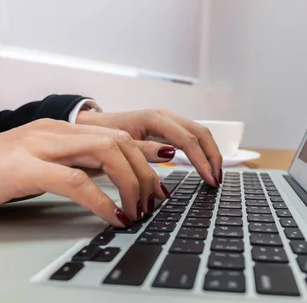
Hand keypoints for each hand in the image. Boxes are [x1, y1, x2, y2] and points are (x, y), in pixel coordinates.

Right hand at [0, 119, 170, 226]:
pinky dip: (102, 201)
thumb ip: (75, 167)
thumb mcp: (41, 166)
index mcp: (61, 131)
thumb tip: (112, 187)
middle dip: (146, 175)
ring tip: (137, 212)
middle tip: (153, 205)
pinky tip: (113, 218)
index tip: (163, 188)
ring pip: (107, 152)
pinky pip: (76, 180)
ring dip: (131, 185)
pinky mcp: (23, 167)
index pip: (118, 136)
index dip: (148, 161)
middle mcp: (55, 131)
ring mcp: (39, 145)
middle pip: (121, 141)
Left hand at [76, 109, 222, 185]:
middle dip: (212, 156)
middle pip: (200, 133)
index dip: (201, 160)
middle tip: (216, 180)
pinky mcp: (167, 130)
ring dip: (209, 154)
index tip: (209, 180)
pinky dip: (200, 152)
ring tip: (214, 176)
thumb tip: (170, 154)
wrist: (90, 125)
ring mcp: (167, 122)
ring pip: (198, 134)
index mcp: (154, 119)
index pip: (187, 140)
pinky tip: (204, 167)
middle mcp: (165, 117)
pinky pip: (190, 138)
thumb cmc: (101, 135)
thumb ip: (143, 149)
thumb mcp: (119, 144)